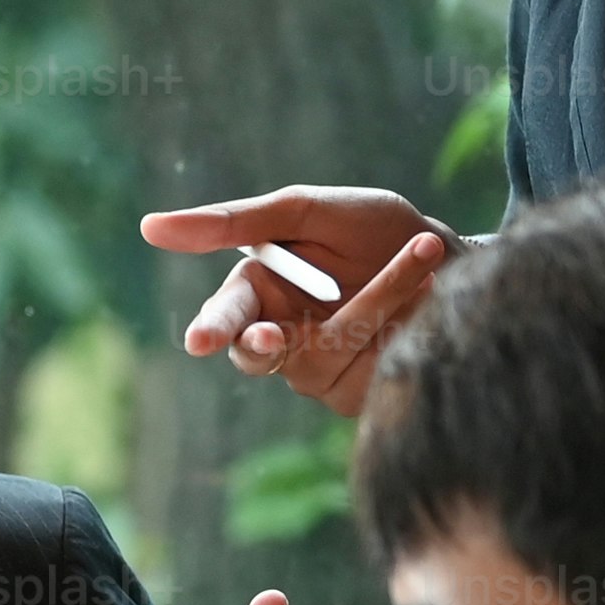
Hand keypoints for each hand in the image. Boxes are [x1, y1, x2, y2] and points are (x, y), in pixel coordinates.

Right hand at [140, 189, 453, 418]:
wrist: (456, 257)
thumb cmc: (375, 228)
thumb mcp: (307, 210)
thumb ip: (234, 221)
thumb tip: (149, 227)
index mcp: (260, 292)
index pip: (224, 316)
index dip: (211, 328)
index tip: (201, 340)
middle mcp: (282, 337)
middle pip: (252, 357)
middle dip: (257, 347)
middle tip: (270, 337)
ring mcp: (320, 371)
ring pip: (322, 357)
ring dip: (376, 302)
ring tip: (422, 256)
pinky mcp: (359, 393)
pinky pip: (365, 373)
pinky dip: (400, 326)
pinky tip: (425, 295)